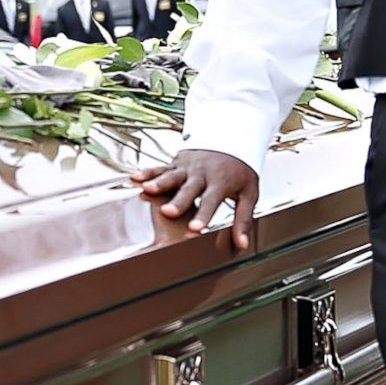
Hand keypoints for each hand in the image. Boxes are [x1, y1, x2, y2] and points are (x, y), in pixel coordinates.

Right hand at [130, 149, 261, 251]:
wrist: (234, 140)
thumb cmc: (240, 171)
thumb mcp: (249, 194)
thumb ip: (243, 220)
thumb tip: (242, 243)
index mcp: (221, 182)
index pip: (211, 201)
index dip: (203, 214)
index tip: (195, 228)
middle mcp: (202, 173)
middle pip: (189, 189)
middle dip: (178, 201)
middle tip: (168, 212)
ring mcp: (188, 167)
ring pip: (172, 175)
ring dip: (160, 182)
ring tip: (147, 189)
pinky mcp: (178, 162)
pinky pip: (162, 167)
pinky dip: (149, 172)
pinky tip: (136, 177)